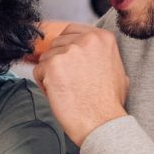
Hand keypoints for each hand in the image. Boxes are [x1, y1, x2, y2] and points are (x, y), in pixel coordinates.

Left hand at [31, 23, 129, 144]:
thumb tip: (86, 49)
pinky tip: (60, 96)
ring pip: (46, 57)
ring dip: (51, 74)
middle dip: (58, 62)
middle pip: (56, 43)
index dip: (66, 48)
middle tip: (70, 82)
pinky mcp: (53, 65)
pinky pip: (38, 71)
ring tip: (67, 91)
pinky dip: (44, 86)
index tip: (70, 65)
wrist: (102, 123)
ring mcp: (69, 51)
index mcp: (102, 37)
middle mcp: (87, 40)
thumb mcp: (115, 68)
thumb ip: (100, 53)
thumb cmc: (109, 103)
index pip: (71, 30)